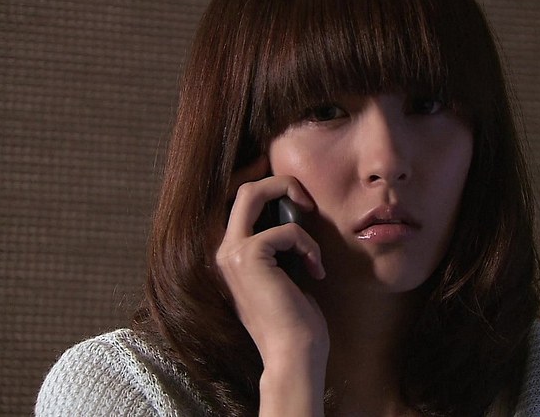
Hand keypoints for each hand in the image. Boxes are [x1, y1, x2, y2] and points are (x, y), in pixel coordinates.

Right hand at [216, 159, 327, 414]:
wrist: (293, 354)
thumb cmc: (296, 320)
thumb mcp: (285, 273)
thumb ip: (280, 246)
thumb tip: (296, 213)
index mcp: (231, 255)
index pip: (242, 204)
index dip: (270, 189)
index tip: (300, 200)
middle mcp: (223, 251)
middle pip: (244, 189)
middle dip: (281, 184)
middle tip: (307, 204)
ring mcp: (231, 253)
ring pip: (254, 194)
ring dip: (295, 210)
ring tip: (313, 247)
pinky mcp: (248, 257)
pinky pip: (285, 230)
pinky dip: (308, 245)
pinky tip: (316, 271)